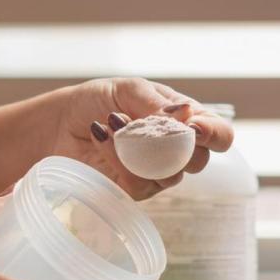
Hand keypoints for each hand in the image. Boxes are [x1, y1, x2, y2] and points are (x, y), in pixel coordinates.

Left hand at [51, 78, 234, 199]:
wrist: (60, 124)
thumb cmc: (98, 101)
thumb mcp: (127, 89)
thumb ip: (155, 103)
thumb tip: (186, 116)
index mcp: (185, 120)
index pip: (219, 134)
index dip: (215, 134)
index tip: (194, 127)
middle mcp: (176, 150)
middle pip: (200, 162)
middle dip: (176, 147)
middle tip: (150, 130)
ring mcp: (156, 174)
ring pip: (169, 177)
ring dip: (139, 149)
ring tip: (113, 122)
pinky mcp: (132, 190)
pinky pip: (138, 185)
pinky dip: (118, 159)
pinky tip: (102, 138)